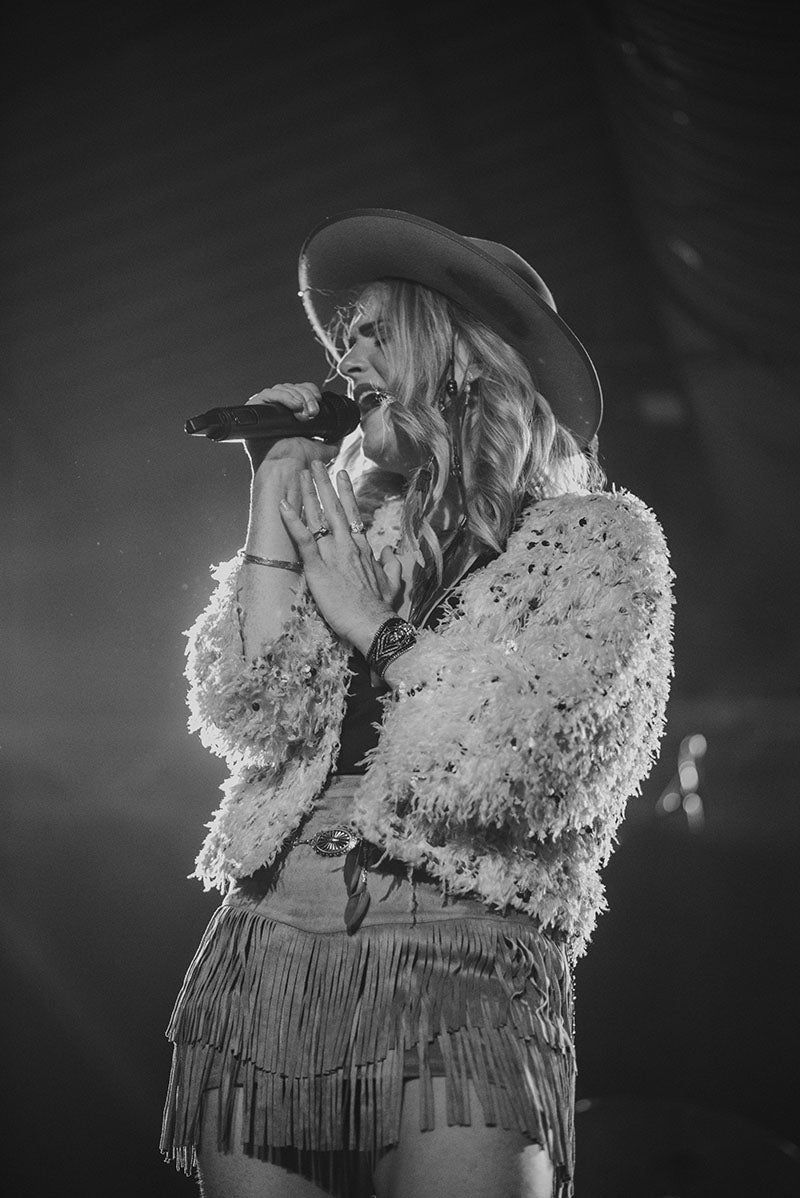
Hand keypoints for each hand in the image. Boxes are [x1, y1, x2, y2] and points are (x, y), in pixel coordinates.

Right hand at [243, 383, 339, 473]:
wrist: (288, 468)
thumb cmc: (300, 463)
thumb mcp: (322, 449)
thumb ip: (331, 441)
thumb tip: (341, 435)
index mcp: (289, 418)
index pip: (298, 392)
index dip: (309, 392)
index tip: (319, 401)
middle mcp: (277, 413)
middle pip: (291, 388)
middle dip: (306, 396)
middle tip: (314, 411)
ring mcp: (266, 411)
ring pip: (282, 388)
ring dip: (298, 397)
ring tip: (305, 413)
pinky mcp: (255, 410)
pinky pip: (268, 393)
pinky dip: (285, 396)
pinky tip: (295, 406)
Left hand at [279, 460, 401, 650]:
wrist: (373, 624)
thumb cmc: (381, 608)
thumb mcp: (392, 583)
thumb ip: (391, 565)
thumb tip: (391, 551)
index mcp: (362, 548)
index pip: (352, 514)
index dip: (345, 493)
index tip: (340, 475)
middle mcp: (347, 545)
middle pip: (334, 508)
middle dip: (324, 483)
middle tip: (315, 463)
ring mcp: (332, 554)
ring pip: (319, 517)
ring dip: (308, 494)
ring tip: (300, 473)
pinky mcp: (318, 566)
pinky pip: (304, 538)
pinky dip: (292, 520)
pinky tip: (283, 504)